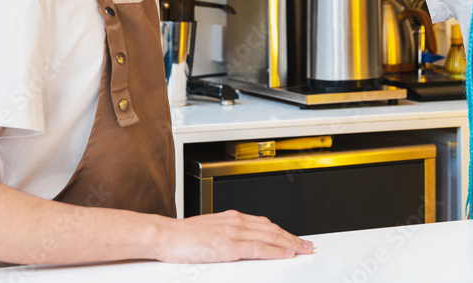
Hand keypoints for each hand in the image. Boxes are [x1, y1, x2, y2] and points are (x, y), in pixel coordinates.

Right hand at [153, 210, 313, 262]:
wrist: (166, 235)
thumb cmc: (182, 236)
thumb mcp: (210, 231)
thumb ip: (227, 234)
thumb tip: (240, 243)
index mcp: (231, 218)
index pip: (264, 223)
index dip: (283, 231)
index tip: (294, 238)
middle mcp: (235, 221)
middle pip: (272, 229)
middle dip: (292, 237)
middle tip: (307, 245)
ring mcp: (233, 233)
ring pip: (269, 236)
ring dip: (290, 243)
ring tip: (303, 249)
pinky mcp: (228, 246)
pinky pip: (257, 248)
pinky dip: (275, 250)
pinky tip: (285, 253)